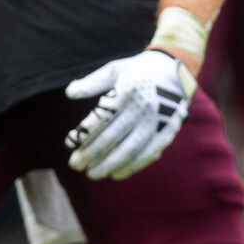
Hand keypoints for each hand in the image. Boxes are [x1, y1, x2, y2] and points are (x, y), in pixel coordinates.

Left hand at [63, 49, 196, 180]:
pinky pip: (149, 153)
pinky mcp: (168, 130)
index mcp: (128, 90)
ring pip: (130, 149)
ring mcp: (157, 121)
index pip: (101, 118)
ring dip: (109, 164)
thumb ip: (92, 82)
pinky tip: (117, 174)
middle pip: (113, 137)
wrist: (173, 70)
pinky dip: (133, 166)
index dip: (84, 133)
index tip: (69, 144)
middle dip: (91, 153)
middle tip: (75, 165)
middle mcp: (143, 106)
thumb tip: (69, 93)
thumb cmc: (136, 71)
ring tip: (92, 174)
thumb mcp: (114, 70)